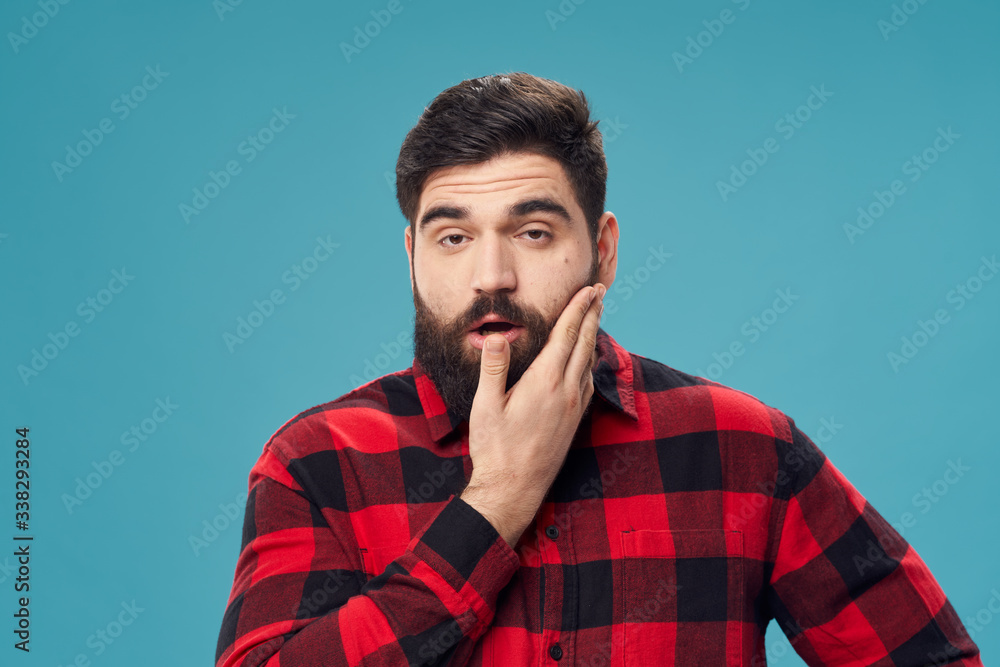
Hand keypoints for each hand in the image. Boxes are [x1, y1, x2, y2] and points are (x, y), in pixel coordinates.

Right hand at [460, 282, 604, 546]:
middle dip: (592, 314)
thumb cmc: (495, 449)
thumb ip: (493, 368)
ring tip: (594, 318)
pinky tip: (585, 361)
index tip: (589, 289)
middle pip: (584, 343)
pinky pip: (588, 382)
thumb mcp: (485, 406)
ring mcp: (574, 407)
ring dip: (592, 336)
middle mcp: (566, 392)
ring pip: (589, 362)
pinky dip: (589, 361)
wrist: (514, 489)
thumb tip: (497, 335)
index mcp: (545, 382)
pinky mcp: (574, 421)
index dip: (578, 308)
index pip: (566, 335)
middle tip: (600, 292)